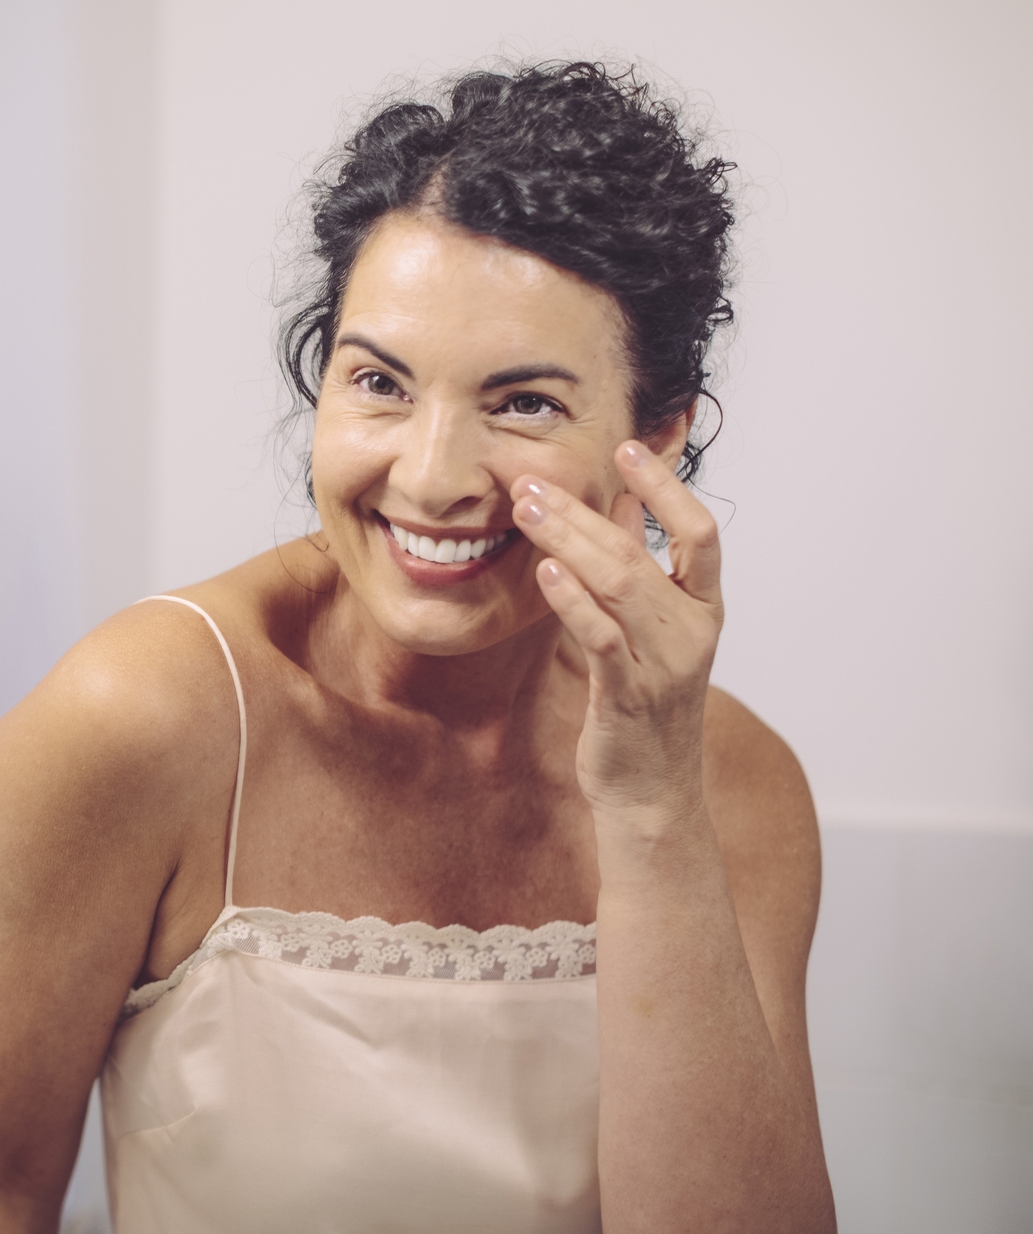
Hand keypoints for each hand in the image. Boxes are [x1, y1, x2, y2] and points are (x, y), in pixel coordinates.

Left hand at [510, 442, 722, 831]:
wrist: (651, 788)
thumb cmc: (646, 699)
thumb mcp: (650, 625)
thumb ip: (640, 561)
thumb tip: (624, 498)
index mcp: (705, 608)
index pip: (701, 533)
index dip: (666, 486)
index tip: (627, 445)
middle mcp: (694, 631)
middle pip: (640, 554)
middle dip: (582, 512)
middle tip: (532, 480)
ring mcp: (665, 665)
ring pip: (620, 587)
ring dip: (569, 542)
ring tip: (528, 510)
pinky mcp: (629, 696)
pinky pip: (602, 639)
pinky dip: (573, 601)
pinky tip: (545, 571)